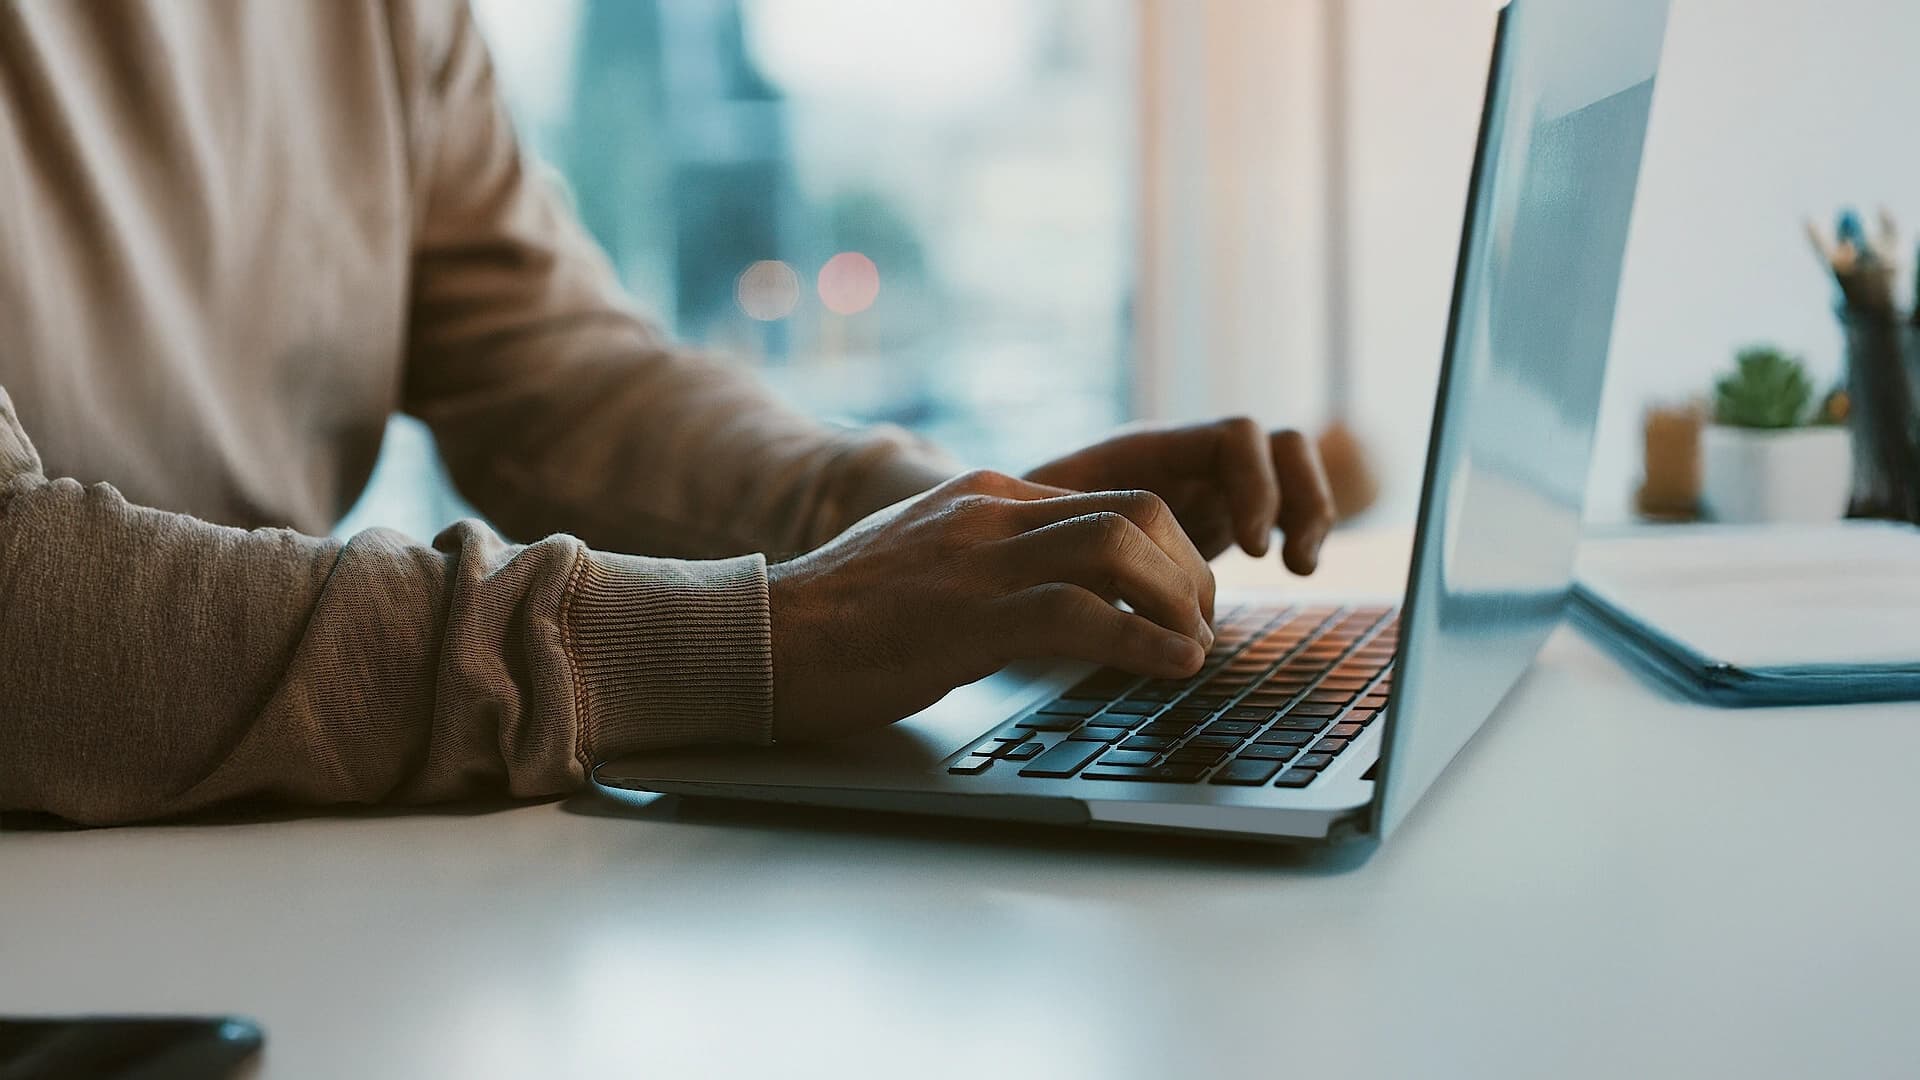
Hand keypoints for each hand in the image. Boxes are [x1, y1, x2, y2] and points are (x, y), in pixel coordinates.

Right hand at [766, 470, 1215, 741]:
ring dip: (1180, 601)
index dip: (1170, 550)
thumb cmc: (840, 621)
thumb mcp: (929, 565)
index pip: (1112, 498)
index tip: (1185, 602)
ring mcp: (978, 560)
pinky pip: (1084, 614)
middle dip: (1189, 569)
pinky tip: (1173, 667)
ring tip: (1195, 648)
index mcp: (985, 495)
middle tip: (1201, 625)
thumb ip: (992, 561)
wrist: (760, 640)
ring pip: (1121, 548)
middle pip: (1136, 510)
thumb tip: (1060, 595)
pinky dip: (1145, 641)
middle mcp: (990, 512)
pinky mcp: (967, 618)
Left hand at [1025, 418, 1334, 573]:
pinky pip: (1280, 505)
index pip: (1233, 437)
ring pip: (1288, 469)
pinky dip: (1297, 529)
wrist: (1006, 537)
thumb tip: (1091, 556)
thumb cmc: (1015, 529)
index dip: (1255, 485)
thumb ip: (1072, 529)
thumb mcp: (1040, 528)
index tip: (1253, 548)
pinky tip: (1292, 569)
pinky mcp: (1216, 517)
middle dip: (1297, 497)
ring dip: (1310, 510)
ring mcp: (1206, 484)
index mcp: (1148, 450)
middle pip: (1277, 444)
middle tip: (1283, 561)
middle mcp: (1186, 458)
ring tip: (1299, 567)